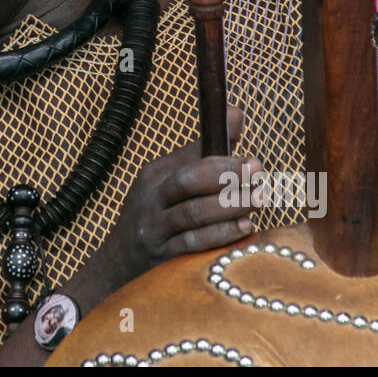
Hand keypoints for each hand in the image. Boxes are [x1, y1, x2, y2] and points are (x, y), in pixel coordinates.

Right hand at [93, 107, 259, 293]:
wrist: (118, 262)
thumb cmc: (158, 215)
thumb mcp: (170, 182)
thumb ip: (204, 152)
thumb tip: (236, 113)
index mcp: (155, 175)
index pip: (189, 156)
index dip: (222, 154)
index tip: (252, 158)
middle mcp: (151, 199)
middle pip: (187, 181)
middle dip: (226, 174)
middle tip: (258, 173)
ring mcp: (154, 229)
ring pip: (193, 213)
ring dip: (230, 205)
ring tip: (259, 199)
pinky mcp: (161, 257)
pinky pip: (193, 244)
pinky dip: (220, 234)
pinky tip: (244, 228)